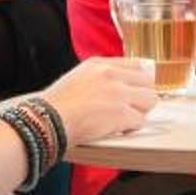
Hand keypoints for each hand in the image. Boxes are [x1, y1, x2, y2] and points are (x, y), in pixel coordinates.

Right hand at [40, 55, 158, 144]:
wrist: (46, 120)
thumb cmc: (54, 107)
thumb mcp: (76, 79)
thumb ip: (98, 79)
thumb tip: (118, 88)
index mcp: (99, 64)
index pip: (136, 65)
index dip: (139, 82)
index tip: (137, 91)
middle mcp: (111, 74)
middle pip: (148, 82)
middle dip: (141, 98)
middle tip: (129, 110)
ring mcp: (117, 93)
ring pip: (150, 100)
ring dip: (139, 112)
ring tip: (124, 120)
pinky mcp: (120, 113)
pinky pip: (140, 121)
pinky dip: (131, 128)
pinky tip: (117, 130)